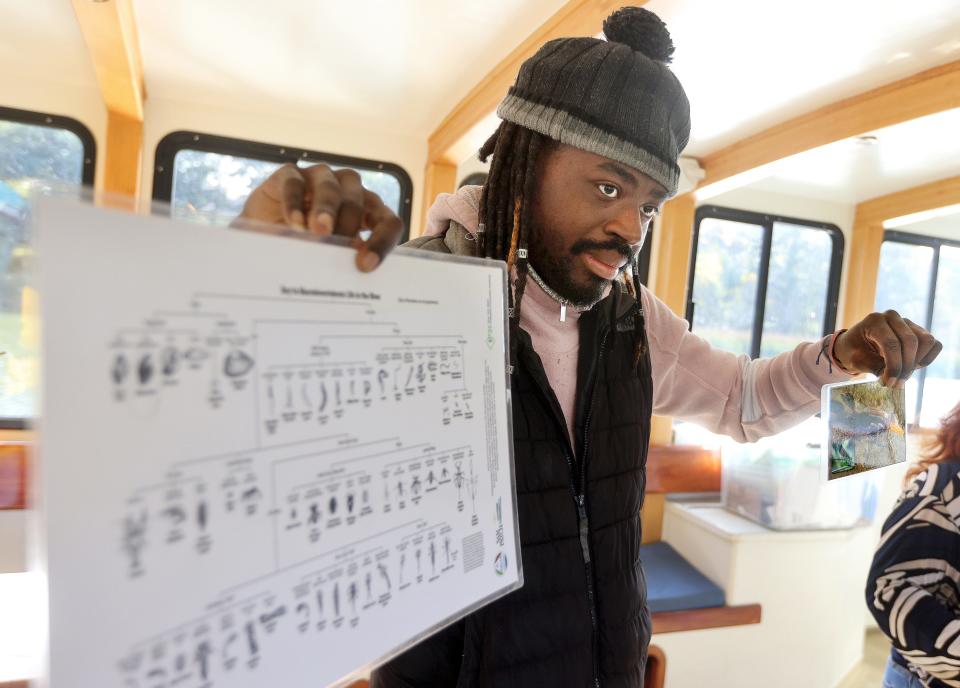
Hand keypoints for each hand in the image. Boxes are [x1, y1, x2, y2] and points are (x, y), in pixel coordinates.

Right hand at [235, 163, 403, 271]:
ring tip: (320, 231)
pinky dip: (295, 203)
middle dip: (348, 225)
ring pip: (331, 188)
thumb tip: (352, 276)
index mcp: (368, 210)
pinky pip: (295, 183)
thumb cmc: (305, 246)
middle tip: (337, 247)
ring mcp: (320, 178)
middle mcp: (348, 189)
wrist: (263, 235)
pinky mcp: (289, 174)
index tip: (366, 266)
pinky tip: (295, 223)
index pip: (388, 221)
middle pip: (358, 202)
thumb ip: (343, 260)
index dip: (382, 242)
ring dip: (326, 209)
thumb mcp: (328, 256)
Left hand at [833, 310, 941, 386]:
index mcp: (874, 320)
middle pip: (911, 342)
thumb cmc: (854, 352)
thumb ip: (875, 367)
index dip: (894, 367)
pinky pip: (933, 344)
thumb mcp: (857, 360)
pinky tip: (912, 366)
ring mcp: (907, 322)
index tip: (890, 383)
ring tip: (902, 373)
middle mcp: (892, 317)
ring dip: (917, 362)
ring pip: (926, 341)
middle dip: (905, 367)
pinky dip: (927, 358)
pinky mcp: (918, 331)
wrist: (854, 345)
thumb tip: (895, 378)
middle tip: (897, 383)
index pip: (891, 344)